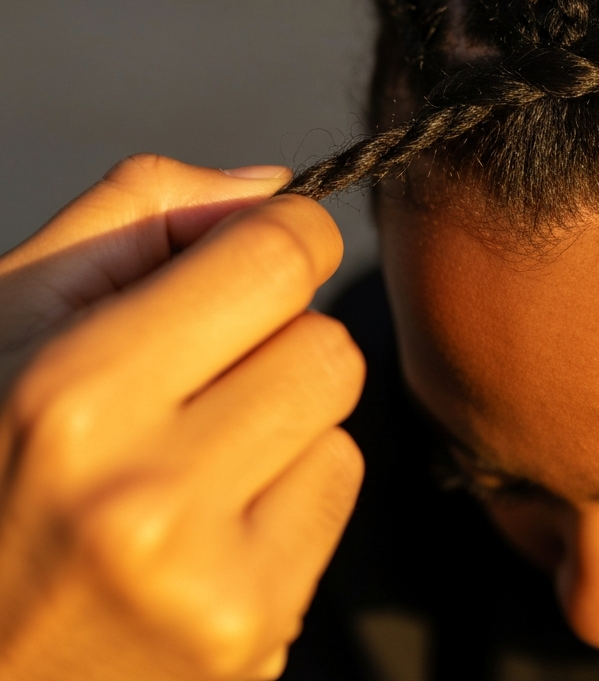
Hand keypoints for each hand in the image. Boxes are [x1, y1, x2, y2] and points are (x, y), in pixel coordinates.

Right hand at [0, 156, 363, 680]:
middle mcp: (147, 496)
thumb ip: (136, 218)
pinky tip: (211, 519)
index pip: (281, 259)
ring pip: (341, 418)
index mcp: (74, 394)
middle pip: (328, 344)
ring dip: (286, 415)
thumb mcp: (9, 314)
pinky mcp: (256, 635)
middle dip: (278, 338)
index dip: (284, 237)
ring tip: (193, 454)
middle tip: (200, 375)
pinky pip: (336, 493)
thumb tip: (273, 187)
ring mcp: (209, 584)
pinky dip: (290, 488)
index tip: (255, 255)